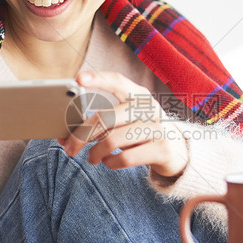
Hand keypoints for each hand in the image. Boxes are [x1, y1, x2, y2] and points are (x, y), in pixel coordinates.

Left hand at [60, 71, 188, 177]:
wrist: (177, 151)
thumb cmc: (141, 133)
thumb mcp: (126, 122)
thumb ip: (101, 124)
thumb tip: (64, 136)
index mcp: (139, 95)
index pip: (117, 81)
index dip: (97, 79)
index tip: (78, 79)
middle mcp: (149, 108)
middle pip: (106, 117)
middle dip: (81, 135)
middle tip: (69, 148)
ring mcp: (157, 128)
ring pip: (112, 140)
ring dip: (94, 153)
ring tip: (91, 158)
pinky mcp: (161, 149)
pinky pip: (124, 158)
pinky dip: (110, 163)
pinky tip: (108, 162)